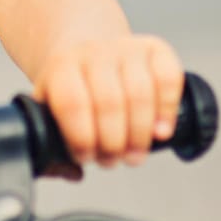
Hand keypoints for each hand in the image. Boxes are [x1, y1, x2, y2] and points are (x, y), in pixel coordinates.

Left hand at [33, 34, 183, 169]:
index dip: (81, 138)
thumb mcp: (51, 112)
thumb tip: (72, 173)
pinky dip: (167, 110)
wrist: (89, 54)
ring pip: (140, 94)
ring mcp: (127, 47)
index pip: (72, 103)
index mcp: (62, 67)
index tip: (86, 156)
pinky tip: (160, 132)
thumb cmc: (73, 91)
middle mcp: (94, 52)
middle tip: (112, 160)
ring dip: (140, 136)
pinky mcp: (156, 49)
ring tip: (134, 155)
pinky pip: (169, 78)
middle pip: (109, 103)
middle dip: (113, 143)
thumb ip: (52, 145)